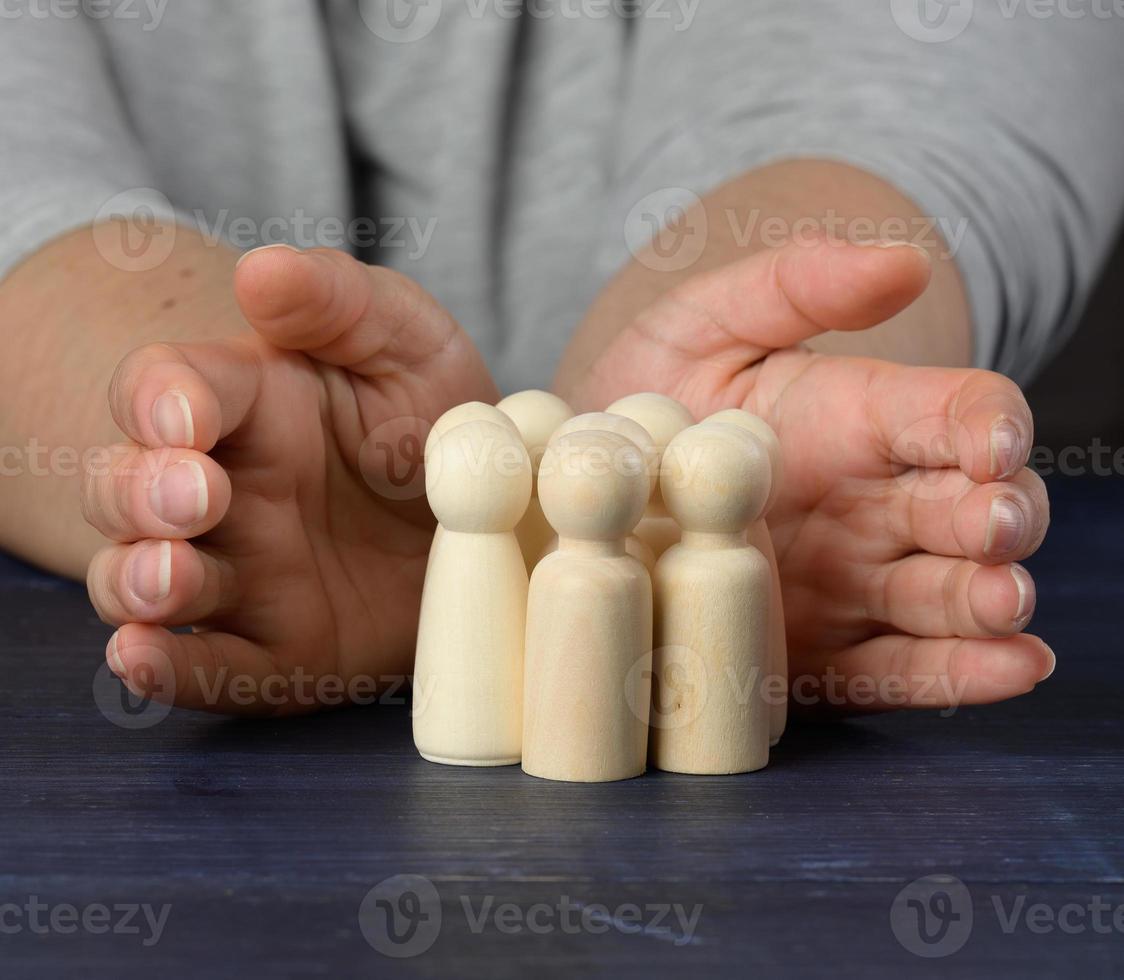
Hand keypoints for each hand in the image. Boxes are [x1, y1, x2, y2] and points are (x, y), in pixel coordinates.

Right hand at [83, 246, 497, 713]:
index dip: (162, 400)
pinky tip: (143, 661)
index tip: (187, 419)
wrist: (481, 519)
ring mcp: (239, 576)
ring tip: (167, 581)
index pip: (168, 389)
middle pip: (131, 488)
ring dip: (139, 582)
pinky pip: (207, 666)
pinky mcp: (273, 649)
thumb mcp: (409, 343)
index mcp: (244, 406)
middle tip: (191, 497)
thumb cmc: (430, 419)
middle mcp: (221, 492)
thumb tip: (261, 272)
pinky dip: (167, 668)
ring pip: (146, 580)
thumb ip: (341, 302)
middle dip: (141, 493)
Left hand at [565, 238, 1052, 714]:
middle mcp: (875, 505)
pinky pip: (895, 670)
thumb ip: (794, 284)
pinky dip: (956, 677)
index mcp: (862, 420)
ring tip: (1002, 603)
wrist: (592, 487)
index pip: (956, 412)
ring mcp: (853, 583)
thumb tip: (906, 262)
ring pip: (946, 596)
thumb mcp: (704, 322)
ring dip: (984, 603)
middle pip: (973, 510)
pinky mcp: (821, 653)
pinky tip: (1012, 670)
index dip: (987, 424)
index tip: (992, 442)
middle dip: (998, 518)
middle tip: (990, 524)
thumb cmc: (653, 393)